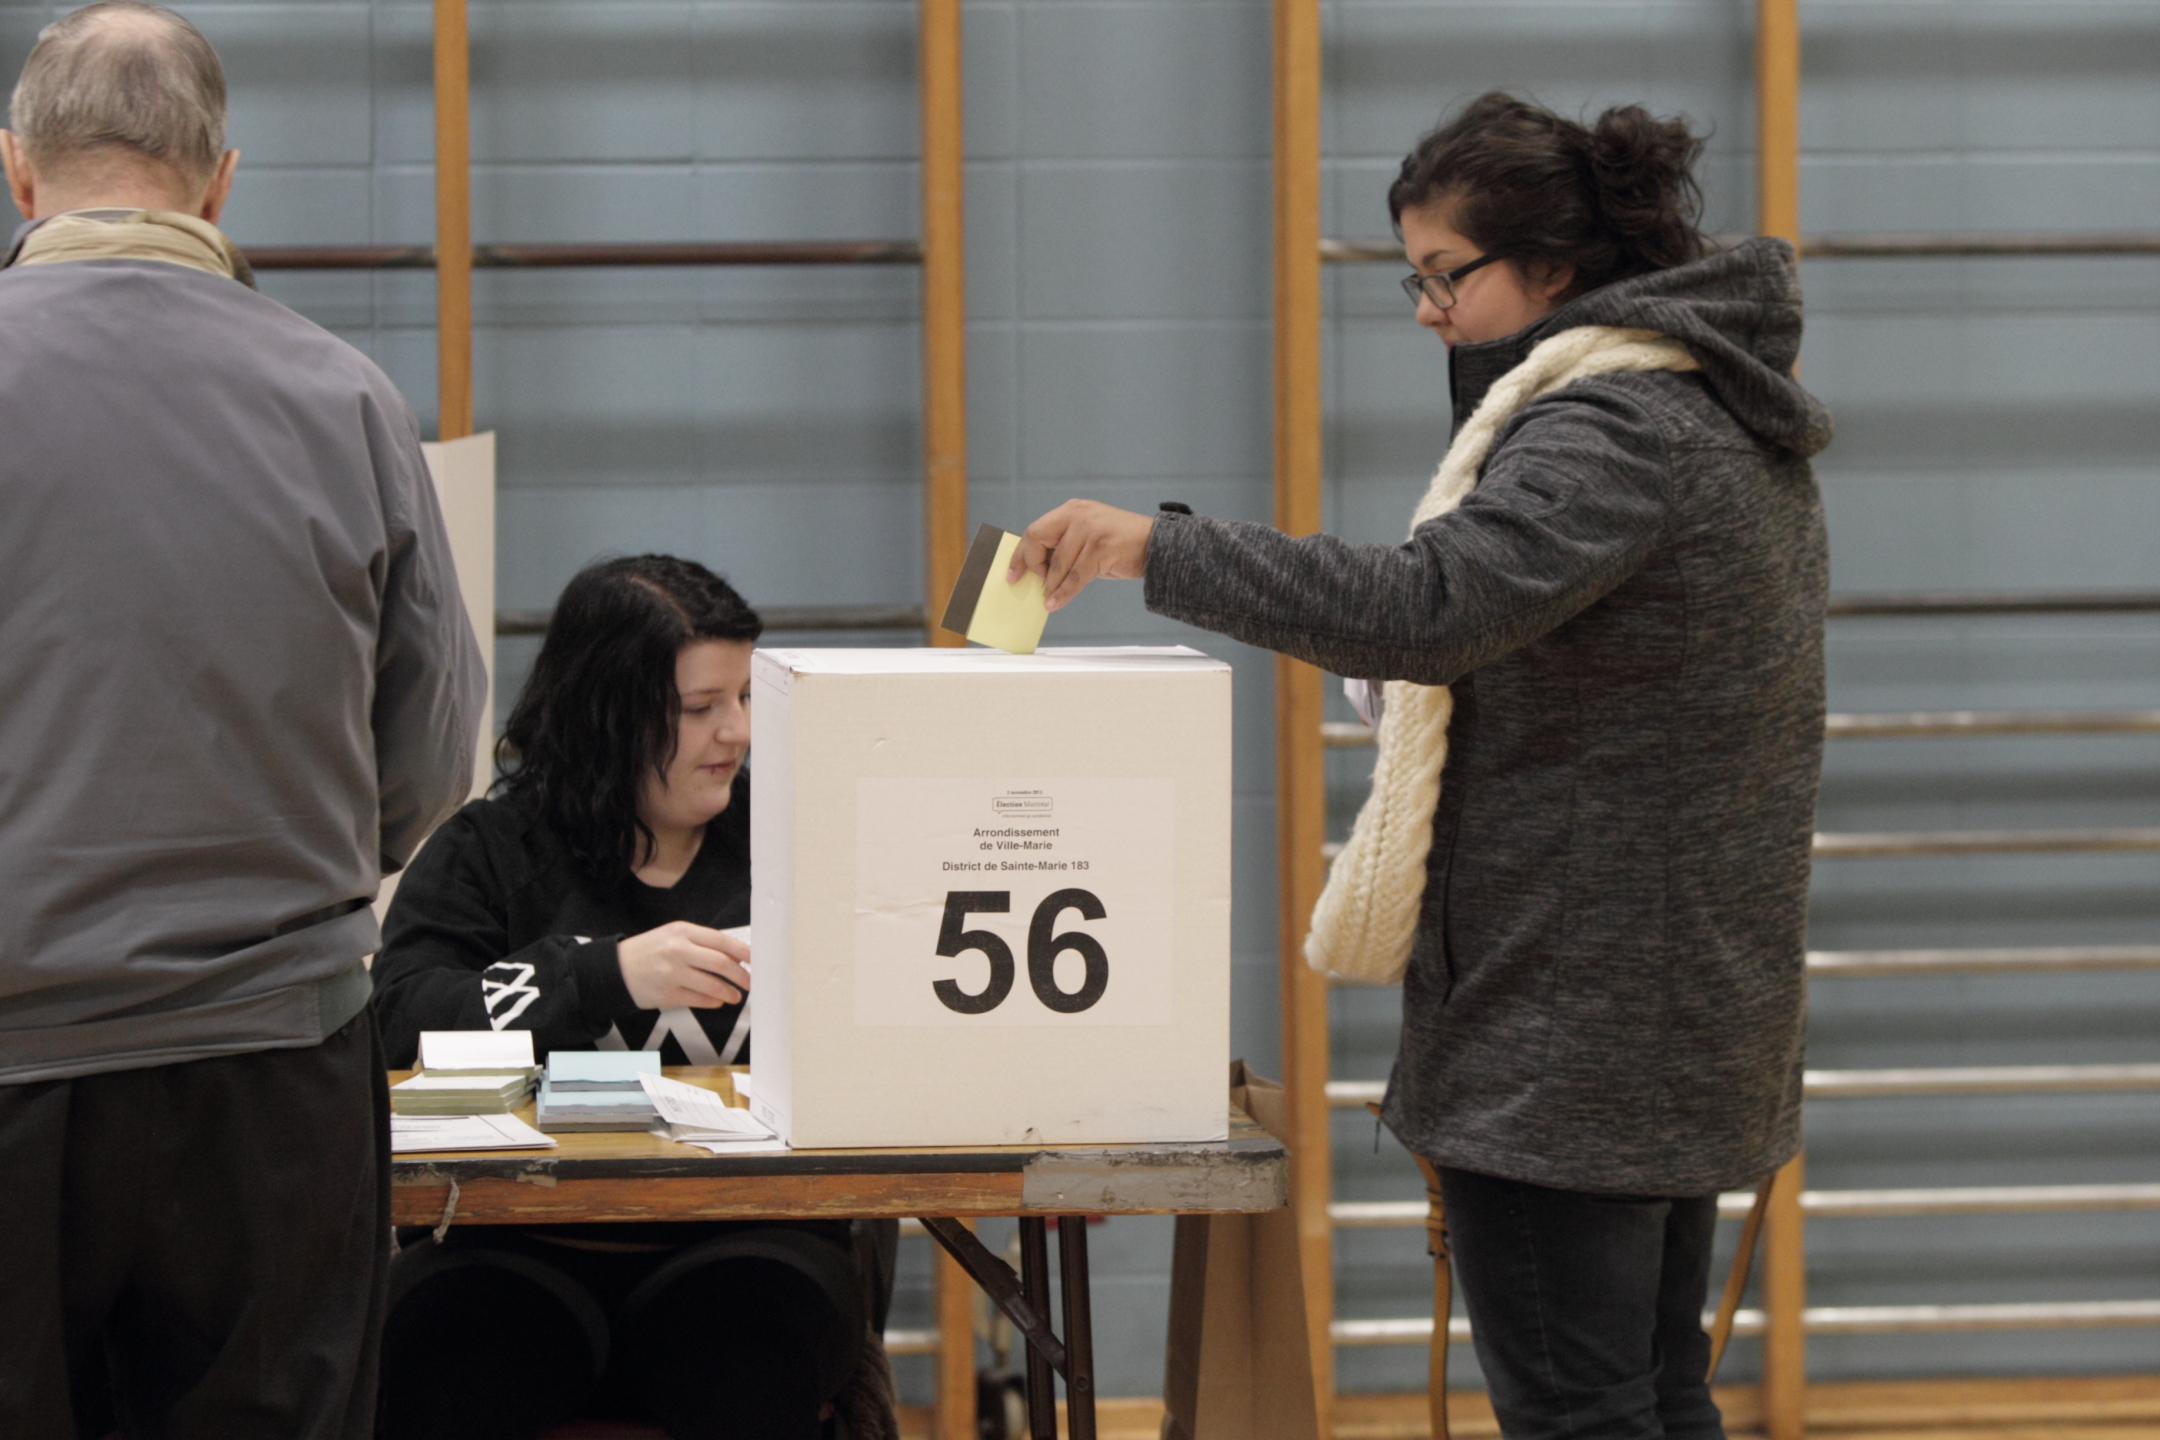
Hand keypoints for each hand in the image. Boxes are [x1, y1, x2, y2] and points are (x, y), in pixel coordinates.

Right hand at [617, 921, 750, 1010]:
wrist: (615, 969)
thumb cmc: (650, 950)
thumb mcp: (673, 936)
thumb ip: (702, 943)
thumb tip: (735, 957)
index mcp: (682, 932)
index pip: (721, 941)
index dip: (743, 952)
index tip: (755, 959)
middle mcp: (678, 951)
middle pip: (721, 963)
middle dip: (741, 975)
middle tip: (750, 982)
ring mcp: (672, 973)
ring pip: (712, 985)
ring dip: (729, 992)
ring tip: (736, 996)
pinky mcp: (667, 994)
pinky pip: (698, 1000)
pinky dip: (713, 1001)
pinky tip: (718, 1001)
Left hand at [1007, 500, 1154, 611]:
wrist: (1156, 544)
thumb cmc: (1121, 544)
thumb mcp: (1088, 538)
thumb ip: (1065, 547)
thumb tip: (1039, 569)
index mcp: (1072, 510)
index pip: (1035, 530)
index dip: (1021, 553)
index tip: (1013, 572)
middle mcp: (1078, 516)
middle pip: (1038, 540)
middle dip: (1031, 565)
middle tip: (1028, 582)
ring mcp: (1090, 531)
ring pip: (1058, 564)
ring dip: (1051, 586)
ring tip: (1048, 598)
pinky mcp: (1101, 548)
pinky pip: (1075, 577)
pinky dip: (1063, 593)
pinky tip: (1056, 602)